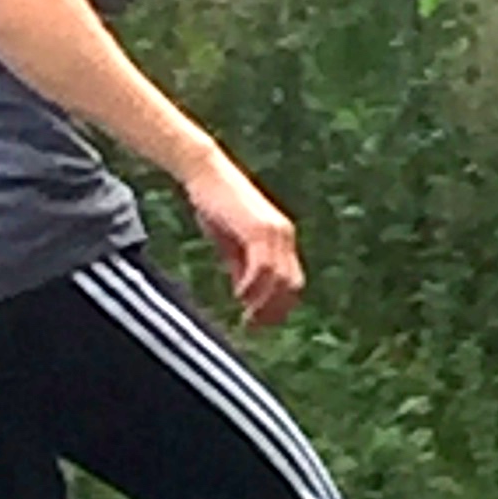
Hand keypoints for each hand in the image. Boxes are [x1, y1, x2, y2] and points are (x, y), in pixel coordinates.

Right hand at [181, 144, 303, 327]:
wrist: (204, 172)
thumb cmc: (215, 204)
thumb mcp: (230, 243)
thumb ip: (241, 267)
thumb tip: (246, 295)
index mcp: (282, 238)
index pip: (293, 281)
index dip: (279, 306)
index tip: (260, 322)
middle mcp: (284, 235)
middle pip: (291, 284)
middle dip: (274, 310)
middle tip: (253, 326)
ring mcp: (274, 231)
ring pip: (279, 279)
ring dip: (263, 303)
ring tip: (246, 317)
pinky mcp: (259, 228)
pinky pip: (262, 267)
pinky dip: (252, 286)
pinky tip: (239, 296)